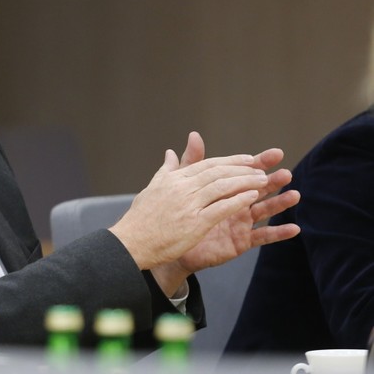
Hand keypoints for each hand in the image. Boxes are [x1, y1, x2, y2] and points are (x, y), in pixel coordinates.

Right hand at [109, 132, 271, 272]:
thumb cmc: (141, 217)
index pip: (207, 164)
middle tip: (262, 167)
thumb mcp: (153, 187)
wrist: (132, 242)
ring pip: (223, 187)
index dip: (229, 160)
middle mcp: (182, 187)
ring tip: (263, 180)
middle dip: (242, 169)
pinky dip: (238, 200)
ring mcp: (189, 205)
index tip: (248, 158)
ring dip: (245, 182)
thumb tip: (170, 152)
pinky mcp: (195, 223)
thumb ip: (166, 170)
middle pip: (218, 173)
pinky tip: (252, 198)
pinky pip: (222, 208)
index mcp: (174, 178)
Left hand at [174, 149, 299, 273]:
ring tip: (294, 195)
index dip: (261, 162)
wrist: (171, 240)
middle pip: (259, 189)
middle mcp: (237, 203)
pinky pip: (263, 237)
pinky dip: (279, 233)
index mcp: (226, 189)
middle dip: (273, 181)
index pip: (246, 172)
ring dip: (280, 203)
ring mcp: (241, 222)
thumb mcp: (186, 184)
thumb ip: (193, 161)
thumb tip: (194, 135)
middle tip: (286, 173)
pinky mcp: (241, 240)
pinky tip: (294, 228)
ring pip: (265, 210)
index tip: (276, 153)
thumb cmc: (181, 212)